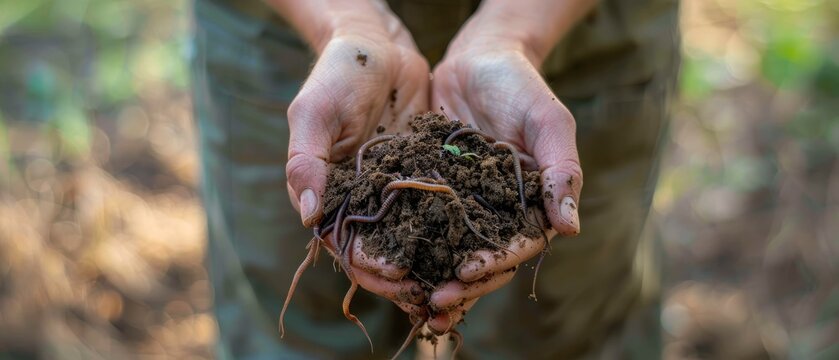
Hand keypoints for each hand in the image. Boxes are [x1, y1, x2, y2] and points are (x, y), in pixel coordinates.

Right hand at [281, 2, 429, 306]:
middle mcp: (360, 200)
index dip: (368, 266)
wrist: (379, 45)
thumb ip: (307, 162)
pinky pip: (436, 211)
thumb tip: (308, 219)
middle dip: (403, 279)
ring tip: (458, 285)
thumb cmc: (338, 74)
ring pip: (411, 241)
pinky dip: (451, 233)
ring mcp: (393, 191)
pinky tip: (474, 248)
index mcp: (328, 194)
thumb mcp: (315, 113)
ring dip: (429, 266)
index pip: (344, 245)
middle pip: (380, 254)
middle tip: (433, 295)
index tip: (395, 276)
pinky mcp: (423, 176)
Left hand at [426, 19, 583, 332]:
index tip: (468, 273)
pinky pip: (416, 224)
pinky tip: (383, 260)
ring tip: (411, 299)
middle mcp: (493, 214)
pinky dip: (404, 245)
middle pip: (479, 261)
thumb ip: (561, 172)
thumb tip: (570, 229)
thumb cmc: (522, 86)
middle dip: (461, 285)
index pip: (515, 247)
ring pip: (446, 252)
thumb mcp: (548, 123)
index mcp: (528, 207)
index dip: (494, 265)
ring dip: (430, 278)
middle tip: (435, 302)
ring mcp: (460, 206)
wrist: (478, 59)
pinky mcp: (429, 192)